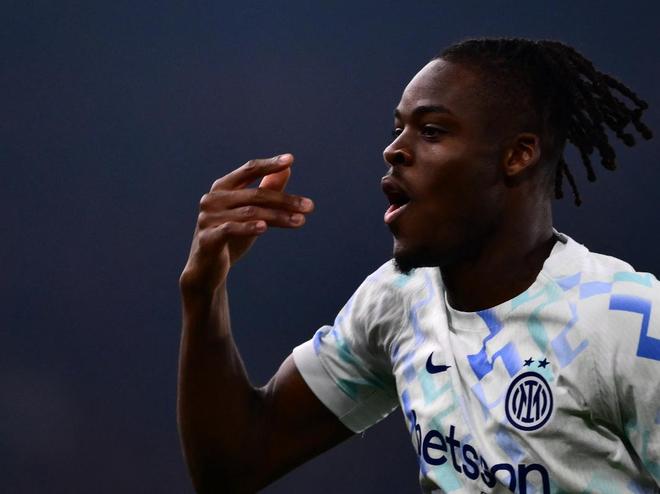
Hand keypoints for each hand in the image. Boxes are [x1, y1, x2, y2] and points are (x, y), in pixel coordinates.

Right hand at [179, 154, 313, 296]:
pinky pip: (231, 229)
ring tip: (301, 221)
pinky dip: (249, 227)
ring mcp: (208, 218)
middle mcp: (213, 199)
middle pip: (256, 194)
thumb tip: (287, 168)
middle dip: (285, 200)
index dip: (269, 164)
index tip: (290, 159)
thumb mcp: (252, 212)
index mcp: (223, 187)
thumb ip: (267, 189)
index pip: (249, 169)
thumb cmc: (231, 237)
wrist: (207, 269)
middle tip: (310, 206)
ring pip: (250, 212)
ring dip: (278, 216)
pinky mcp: (207, 239)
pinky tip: (264, 227)